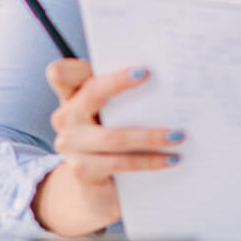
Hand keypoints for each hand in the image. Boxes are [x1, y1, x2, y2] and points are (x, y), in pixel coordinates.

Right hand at [31, 59, 183, 235]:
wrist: (96, 182)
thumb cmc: (112, 131)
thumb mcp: (113, 107)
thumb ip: (127, 90)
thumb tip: (169, 73)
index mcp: (73, 95)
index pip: (61, 73)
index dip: (79, 64)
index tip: (117, 58)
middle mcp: (66, 117)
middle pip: (92, 93)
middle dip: (120, 82)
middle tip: (150, 75)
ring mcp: (70, 145)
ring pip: (113, 136)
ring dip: (151, 135)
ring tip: (179, 134)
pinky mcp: (83, 171)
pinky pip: (120, 163)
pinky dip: (149, 160)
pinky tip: (172, 158)